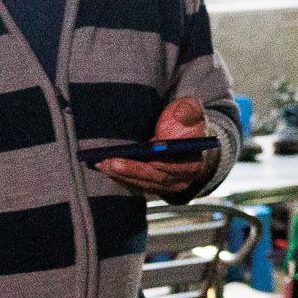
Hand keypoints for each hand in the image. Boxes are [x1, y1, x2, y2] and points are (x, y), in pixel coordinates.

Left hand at [97, 94, 221, 199]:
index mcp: (195, 159)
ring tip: (103, 164)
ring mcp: (168, 186)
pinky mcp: (155, 188)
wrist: (187, 139)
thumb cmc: (187, 124)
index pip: (177, 165)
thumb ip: (189, 109)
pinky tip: (106, 169)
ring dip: (123, 175)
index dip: (160, 160)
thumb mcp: (192, 110)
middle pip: (157, 176)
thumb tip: (180, 114)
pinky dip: (122, 178)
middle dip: (133, 169)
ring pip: (145, 183)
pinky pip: (138, 186)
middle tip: (111, 161)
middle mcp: (183, 178)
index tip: (145, 152)